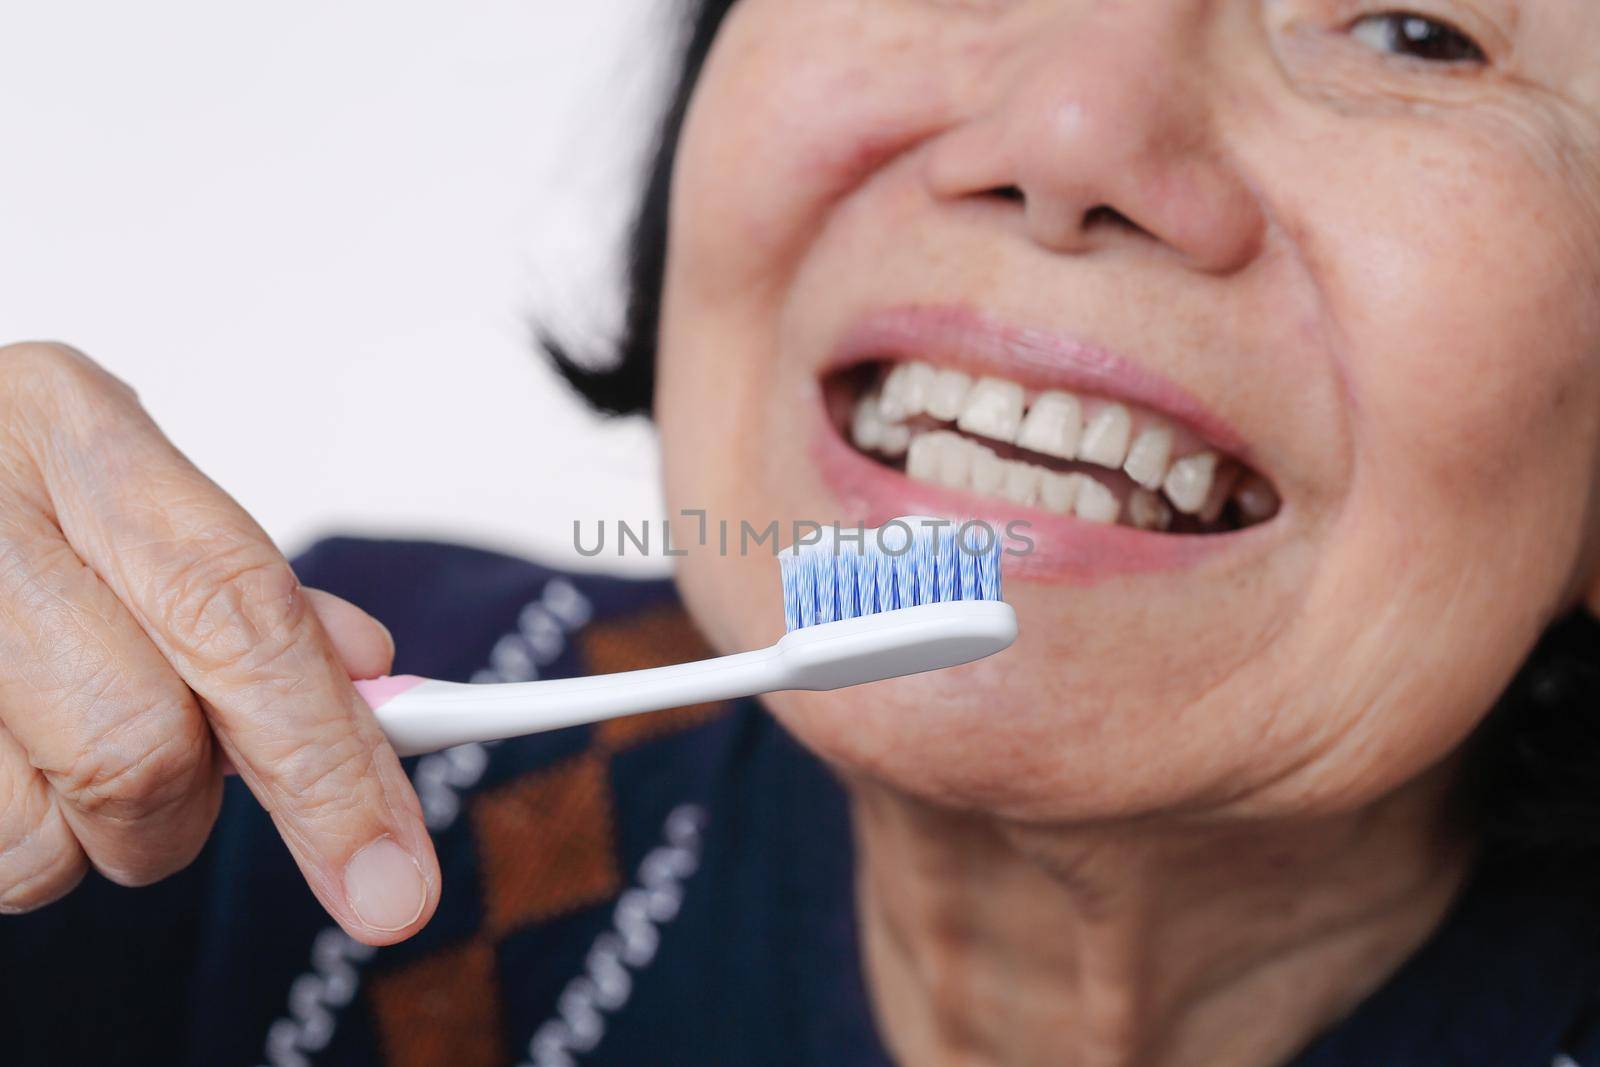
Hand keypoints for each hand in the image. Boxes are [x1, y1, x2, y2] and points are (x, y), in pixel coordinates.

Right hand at [0, 342, 438, 943]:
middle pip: (142, 746)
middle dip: (197, 808)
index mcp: (77, 438)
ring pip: (53, 833)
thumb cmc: (17, 486)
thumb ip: (244, 585)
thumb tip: (369, 673)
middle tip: (200, 792)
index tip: (394, 877)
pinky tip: (23, 759)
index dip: (330, 760)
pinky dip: (32, 839)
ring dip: (103, 830)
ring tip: (80, 744)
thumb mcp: (126, 488)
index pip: (240, 617)